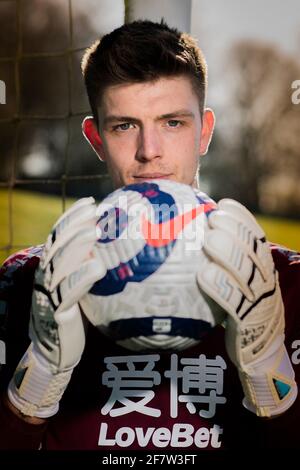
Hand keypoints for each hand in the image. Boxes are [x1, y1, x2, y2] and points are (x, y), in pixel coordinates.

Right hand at [8, 197, 104, 417]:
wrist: (56, 352)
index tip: (91, 202)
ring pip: (60, 264)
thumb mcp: (81, 287)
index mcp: (52, 267)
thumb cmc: (75, 315)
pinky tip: (98, 266)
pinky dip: (82, 277)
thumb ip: (91, 265)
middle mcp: (47, 277)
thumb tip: (120, 246)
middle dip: (76, 224)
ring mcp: (49, 294)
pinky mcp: (56, 313)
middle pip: (57, 244)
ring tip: (96, 231)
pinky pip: (68, 293)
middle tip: (95, 212)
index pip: (59, 235)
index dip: (73, 217)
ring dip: (78, 245)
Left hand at [197, 199, 297, 416]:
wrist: (257, 354)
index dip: (242, 218)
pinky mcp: (251, 322)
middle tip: (212, 217)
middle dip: (235, 229)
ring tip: (209, 238)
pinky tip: (203, 274)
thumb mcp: (235, 285)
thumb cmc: (238, 312)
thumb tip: (186, 238)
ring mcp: (261, 301)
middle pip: (254, 249)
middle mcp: (266, 280)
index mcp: (263, 268)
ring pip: (248, 272)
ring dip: (229, 252)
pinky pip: (236, 302)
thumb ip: (221, 264)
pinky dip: (221, 286)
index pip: (257, 237)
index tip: (222, 204)